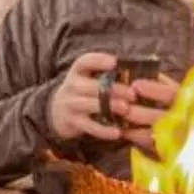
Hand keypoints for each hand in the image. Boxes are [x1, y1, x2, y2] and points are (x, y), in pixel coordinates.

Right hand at [45, 54, 177, 151]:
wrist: (56, 112)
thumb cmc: (82, 92)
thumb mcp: (87, 79)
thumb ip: (105, 75)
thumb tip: (137, 69)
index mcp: (77, 72)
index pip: (84, 62)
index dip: (98, 61)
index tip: (114, 62)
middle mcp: (71, 86)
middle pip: (91, 86)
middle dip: (113, 89)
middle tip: (132, 94)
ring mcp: (71, 105)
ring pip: (90, 105)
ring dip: (109, 106)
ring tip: (126, 109)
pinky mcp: (73, 122)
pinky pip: (89, 126)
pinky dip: (104, 130)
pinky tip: (118, 132)